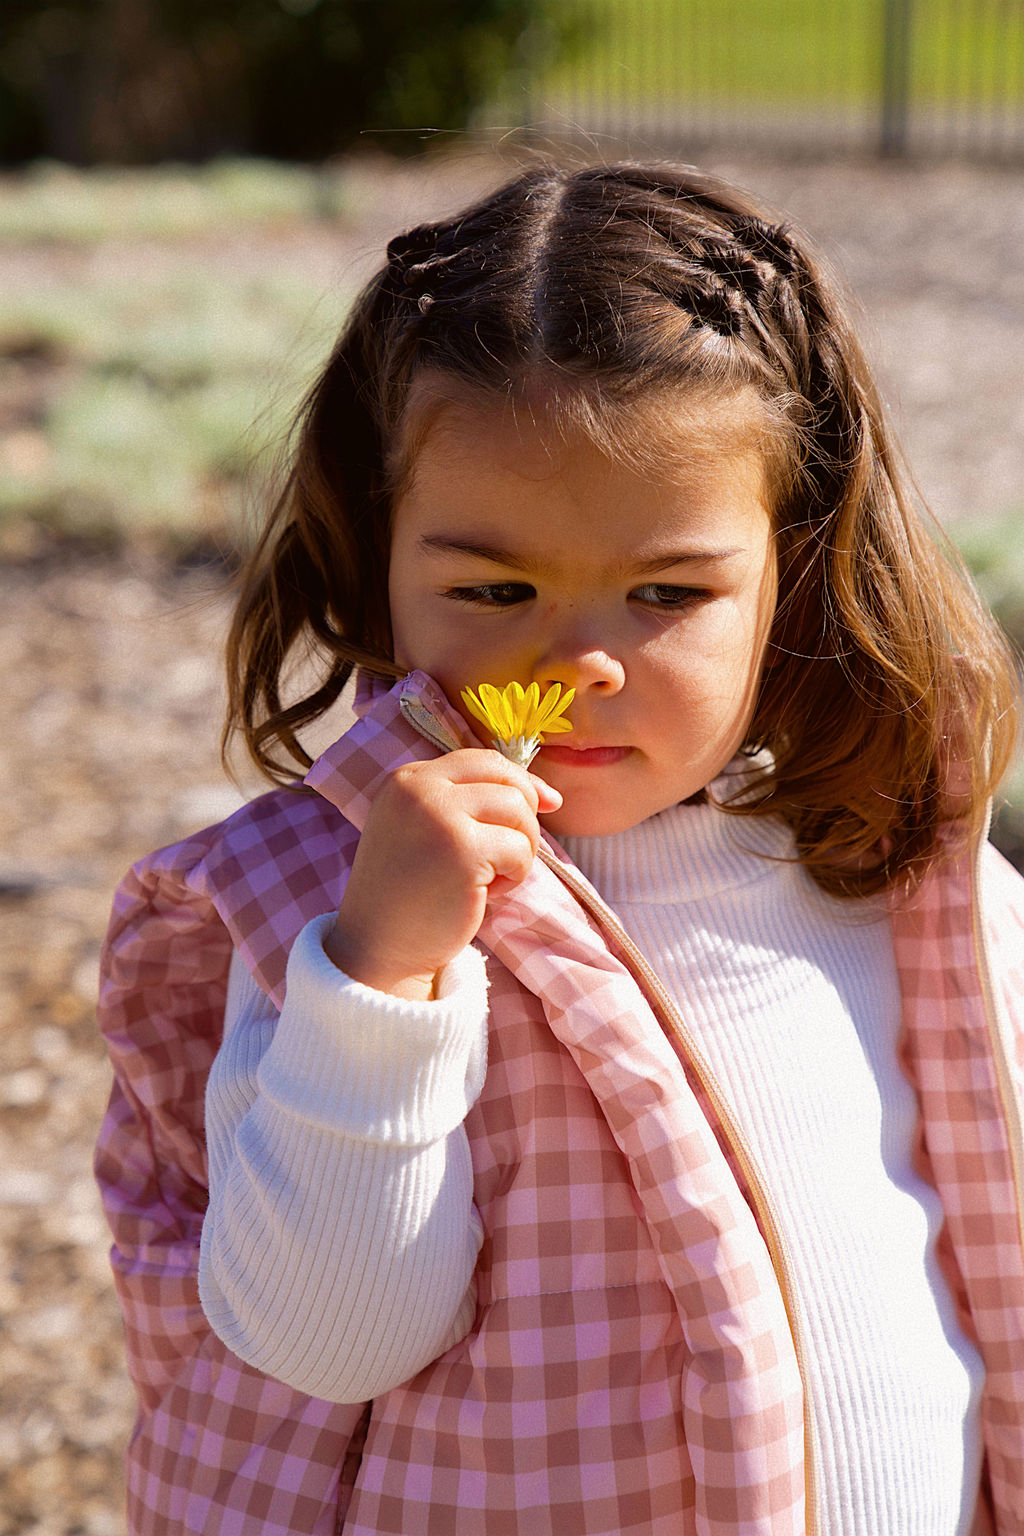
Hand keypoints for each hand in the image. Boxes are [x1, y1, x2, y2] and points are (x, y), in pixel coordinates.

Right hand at [324, 749, 561, 999]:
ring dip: (519, 851)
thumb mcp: (426, 828)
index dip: (522, 780)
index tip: (548, 804)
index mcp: (408, 779)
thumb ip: (468, 802)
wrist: (379, 945)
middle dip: (525, 820)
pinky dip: (515, 876)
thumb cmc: (411, 891)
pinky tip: (485, 894)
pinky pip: (520, 850)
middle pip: (508, 783)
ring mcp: (440, 817)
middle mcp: (420, 789)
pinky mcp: (463, 851)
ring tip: (490, 878)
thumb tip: (548, 796)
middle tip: (508, 856)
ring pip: (520, 813)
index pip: (483, 761)